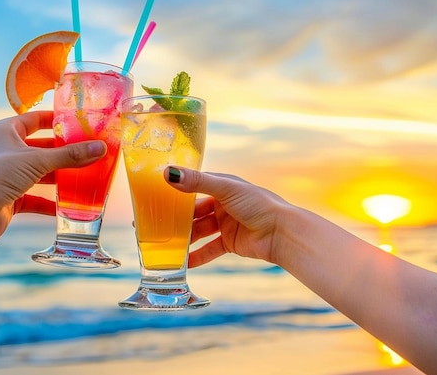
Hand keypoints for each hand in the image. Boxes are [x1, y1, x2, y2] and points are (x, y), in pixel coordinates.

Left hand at [0, 111, 105, 246]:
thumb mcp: (38, 160)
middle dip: (64, 152)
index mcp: (7, 132)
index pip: (35, 119)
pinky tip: (68, 207)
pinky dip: (50, 202)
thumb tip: (100, 148)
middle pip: (41, 148)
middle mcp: (7, 152)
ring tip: (85, 177)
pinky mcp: (10, 198)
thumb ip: (71, 155)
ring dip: (59, 177)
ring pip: (40, 173)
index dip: (55, 120)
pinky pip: (35, 198)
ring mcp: (8, 176)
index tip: (78, 122)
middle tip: (88, 152)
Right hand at [164, 166, 294, 266]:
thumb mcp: (224, 189)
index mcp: (222, 186)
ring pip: (200, 232)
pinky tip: (183, 263)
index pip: (194, 187)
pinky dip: (198, 256)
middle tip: (155, 226)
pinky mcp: (231, 243)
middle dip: (177, 219)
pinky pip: (210, 250)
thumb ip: (196, 182)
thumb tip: (168, 174)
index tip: (156, 198)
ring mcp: (227, 224)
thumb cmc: (258, 204)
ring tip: (165, 246)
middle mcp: (223, 204)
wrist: (281, 232)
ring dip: (185, 239)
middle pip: (194, 212)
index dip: (176, 192)